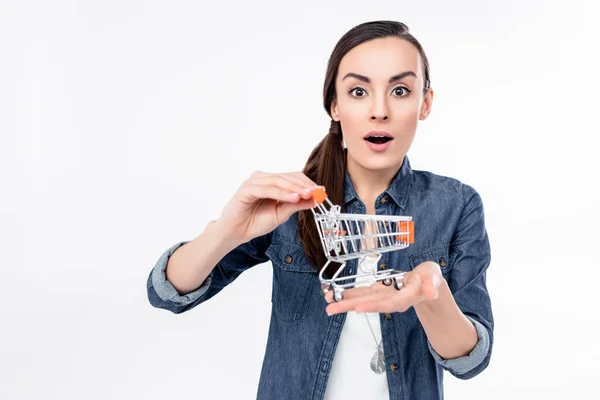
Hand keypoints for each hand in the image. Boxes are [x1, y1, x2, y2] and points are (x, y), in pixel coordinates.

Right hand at [215, 171, 322, 245]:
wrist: (236, 233)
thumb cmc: (256, 222)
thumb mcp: (282, 214)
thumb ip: (296, 204)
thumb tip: (314, 199)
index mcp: (271, 182)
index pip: (293, 177)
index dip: (308, 183)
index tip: (322, 191)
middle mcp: (263, 178)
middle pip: (287, 176)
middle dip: (304, 185)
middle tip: (317, 192)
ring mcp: (254, 182)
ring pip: (279, 181)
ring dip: (295, 188)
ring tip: (308, 194)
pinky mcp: (246, 189)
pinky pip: (267, 189)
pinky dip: (282, 193)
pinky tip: (293, 198)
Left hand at [324, 261, 442, 314]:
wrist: (426, 283)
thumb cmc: (430, 278)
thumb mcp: (434, 277)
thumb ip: (432, 285)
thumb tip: (431, 292)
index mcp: (406, 297)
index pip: (389, 303)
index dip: (374, 306)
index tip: (358, 308)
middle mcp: (391, 299)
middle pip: (370, 304)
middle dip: (350, 306)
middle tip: (331, 308)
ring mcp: (382, 296)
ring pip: (362, 300)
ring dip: (344, 302)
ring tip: (328, 304)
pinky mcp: (377, 291)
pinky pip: (361, 293)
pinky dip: (348, 294)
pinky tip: (334, 295)